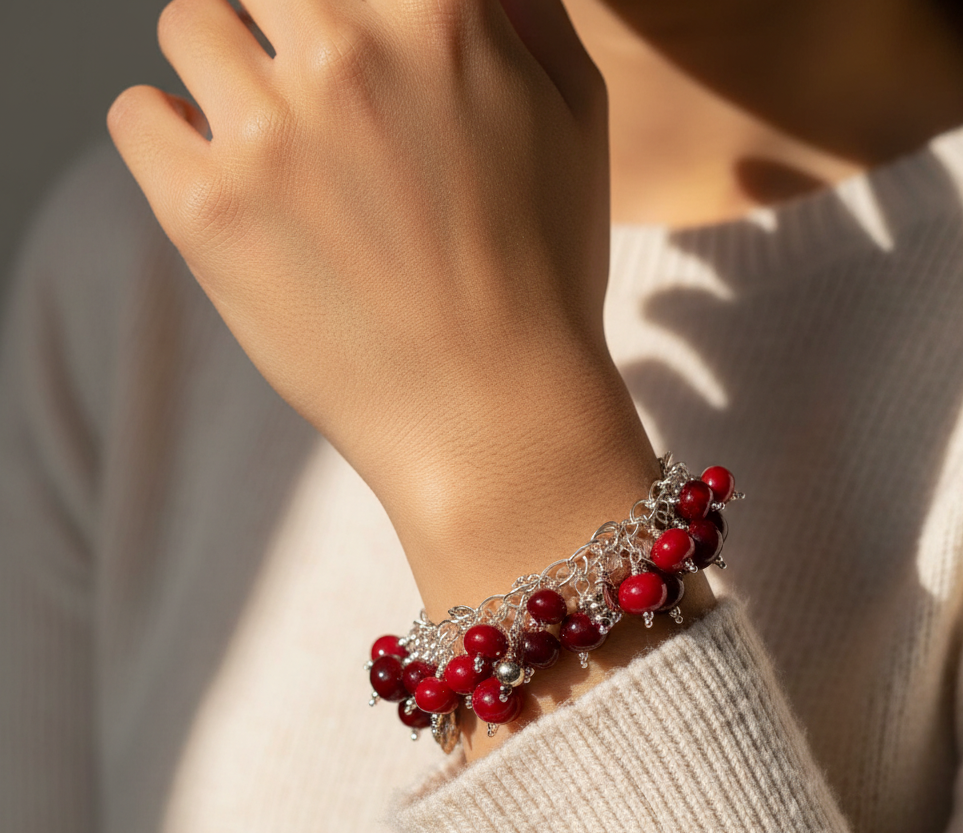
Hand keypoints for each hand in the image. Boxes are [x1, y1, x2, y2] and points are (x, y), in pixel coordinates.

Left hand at [107, 0, 686, 623]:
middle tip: (306, 87)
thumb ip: (523, 13)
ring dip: (224, 69)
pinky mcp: (206, 212)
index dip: (352, 7)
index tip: (345, 50)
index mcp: (438, 14)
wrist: (494, 413)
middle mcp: (344, 52)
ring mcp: (268, 133)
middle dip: (282, 19)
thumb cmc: (547, 275)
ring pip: (189, 23)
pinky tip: (221, 181)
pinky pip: (137, 114)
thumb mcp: (576, 119)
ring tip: (269, 142)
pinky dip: (168, 136)